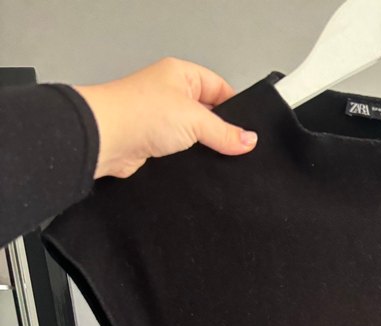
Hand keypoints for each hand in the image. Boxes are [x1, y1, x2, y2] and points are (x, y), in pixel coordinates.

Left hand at [72, 57, 257, 179]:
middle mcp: (170, 94)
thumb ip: (224, 132)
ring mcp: (161, 119)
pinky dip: (189, 160)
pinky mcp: (154, 143)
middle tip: (233, 147)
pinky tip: (196, 167)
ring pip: (194, 135)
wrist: (106, 139)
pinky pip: (180, 152)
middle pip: (208, 113)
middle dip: (219, 131)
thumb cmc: (139, 112)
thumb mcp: (195, 119)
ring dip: (202, 148)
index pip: (219, 88)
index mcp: (181, 75)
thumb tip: (248, 140)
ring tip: (213, 158)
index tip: (247, 131)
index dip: (235, 109)